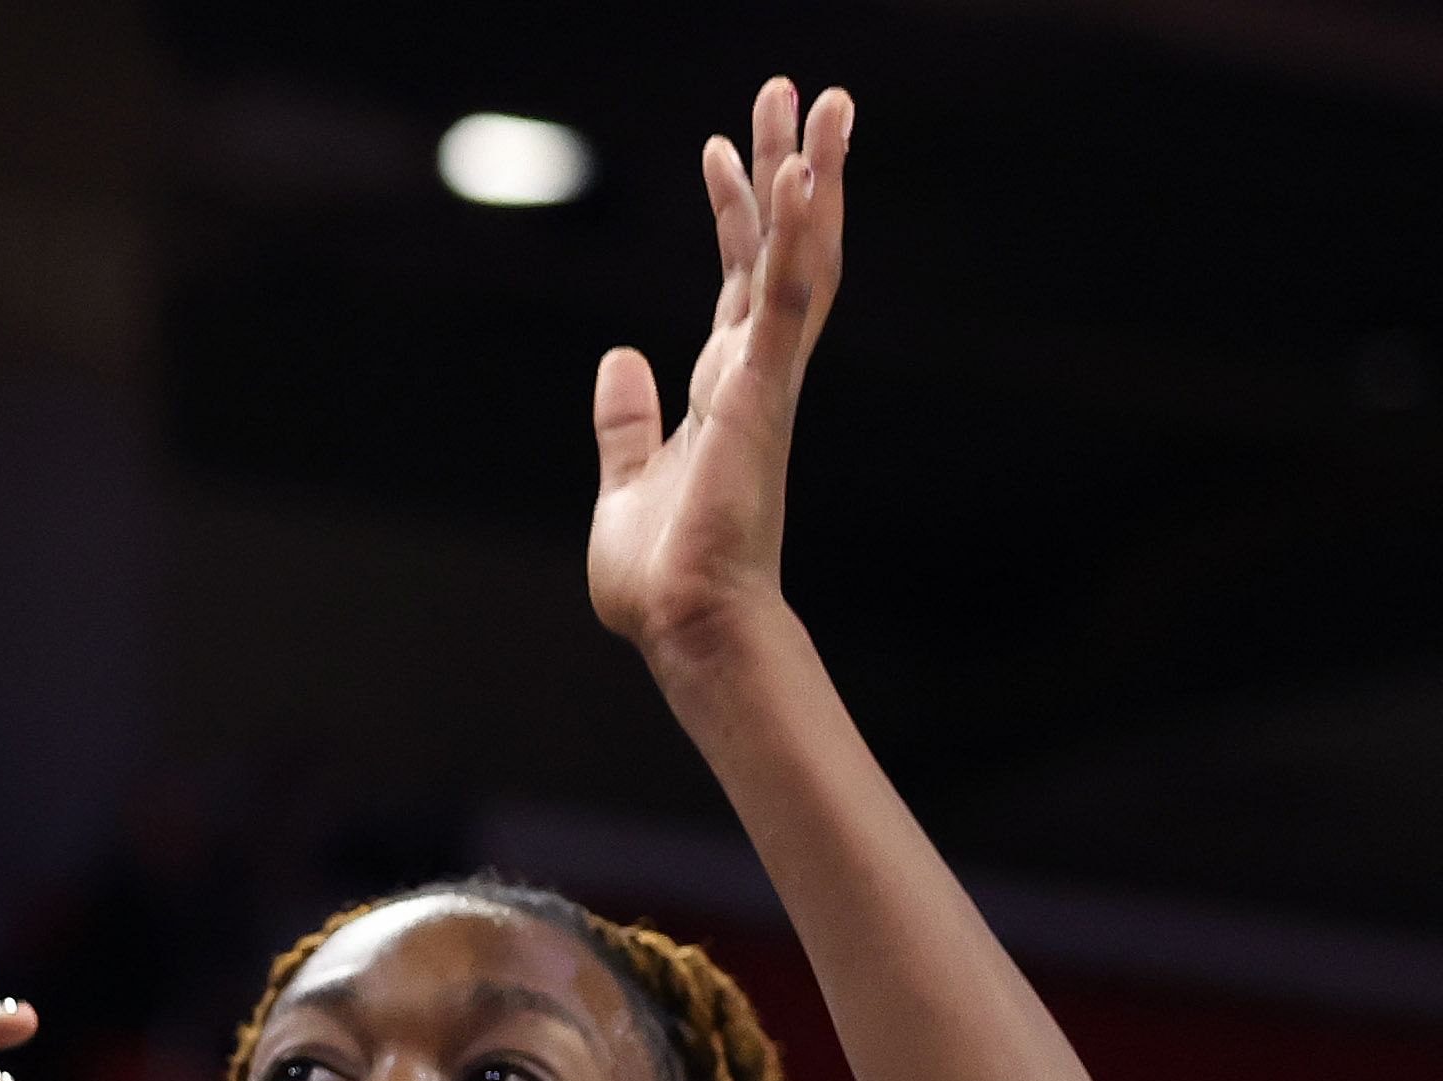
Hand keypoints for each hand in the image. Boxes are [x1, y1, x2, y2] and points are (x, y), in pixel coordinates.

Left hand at [588, 79, 851, 664]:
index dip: (736, 212)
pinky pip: (789, 303)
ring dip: (814, 178)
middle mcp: (755, 374)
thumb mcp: (623, 485)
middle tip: (799, 90)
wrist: (682, 628)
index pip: (738, 280)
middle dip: (790, 168)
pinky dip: (799, 239)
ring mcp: (765, 382)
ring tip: (826, 102)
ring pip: (802, 258)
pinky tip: (805, 177)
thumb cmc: (662, 578)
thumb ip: (625, 423)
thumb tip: (617, 360)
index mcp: (724, 391)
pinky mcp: (762, 397)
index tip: (724, 147)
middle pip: (782, 248)